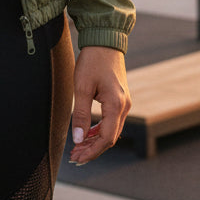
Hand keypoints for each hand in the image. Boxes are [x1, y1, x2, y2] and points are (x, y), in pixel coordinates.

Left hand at [68, 46, 130, 165]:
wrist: (104, 41)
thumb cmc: (92, 61)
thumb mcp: (82, 86)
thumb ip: (81, 114)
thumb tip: (78, 139)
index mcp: (116, 105)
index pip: (106, 138)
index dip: (92, 151)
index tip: (77, 157)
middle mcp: (124, 107)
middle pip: (110, 138)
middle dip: (93, 149)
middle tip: (75, 156)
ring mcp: (124, 103)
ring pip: (111, 130)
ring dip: (96, 141)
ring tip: (79, 147)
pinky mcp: (120, 99)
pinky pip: (111, 121)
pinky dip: (100, 130)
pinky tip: (87, 133)